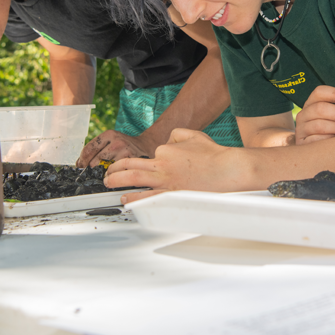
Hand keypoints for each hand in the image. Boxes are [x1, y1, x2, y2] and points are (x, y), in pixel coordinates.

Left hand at [76, 129, 155, 167]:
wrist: (146, 145)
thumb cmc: (125, 144)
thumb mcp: (111, 140)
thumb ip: (96, 149)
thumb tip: (80, 163)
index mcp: (109, 134)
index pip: (88, 149)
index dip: (82, 160)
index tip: (80, 166)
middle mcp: (117, 142)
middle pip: (94, 161)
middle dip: (91, 169)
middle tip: (91, 172)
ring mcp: (125, 152)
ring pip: (105, 169)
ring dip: (102, 174)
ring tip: (105, 173)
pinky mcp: (131, 161)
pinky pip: (116, 173)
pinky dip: (113, 176)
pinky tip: (115, 174)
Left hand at [103, 128, 239, 203]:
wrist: (227, 170)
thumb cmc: (214, 155)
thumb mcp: (193, 134)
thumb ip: (176, 134)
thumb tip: (167, 140)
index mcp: (167, 149)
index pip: (150, 152)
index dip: (151, 158)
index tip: (154, 164)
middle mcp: (162, 165)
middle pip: (130, 164)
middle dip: (115, 168)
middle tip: (108, 173)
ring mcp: (165, 181)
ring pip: (134, 179)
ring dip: (117, 181)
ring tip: (109, 183)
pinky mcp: (171, 195)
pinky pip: (147, 197)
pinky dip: (133, 198)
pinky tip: (125, 199)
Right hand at [294, 85, 334, 144]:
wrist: (321, 151)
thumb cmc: (334, 129)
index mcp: (311, 103)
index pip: (319, 92)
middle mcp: (303, 114)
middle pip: (320, 108)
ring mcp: (300, 129)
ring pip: (319, 125)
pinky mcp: (302, 144)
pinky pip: (316, 140)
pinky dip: (330, 139)